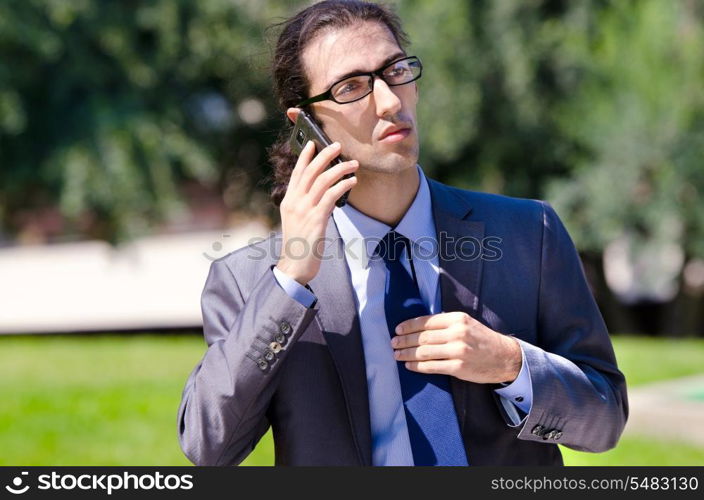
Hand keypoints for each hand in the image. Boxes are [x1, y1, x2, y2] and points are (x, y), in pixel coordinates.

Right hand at [276, 140, 357, 284]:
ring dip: (340, 169)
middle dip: (325, 155)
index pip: (296, 173)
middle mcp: (294, 203)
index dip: (304, 157)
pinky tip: (352, 182)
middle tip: (338, 145)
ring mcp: (304, 210)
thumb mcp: (298, 220)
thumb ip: (307, 205)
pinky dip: (343, 186)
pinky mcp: (316, 220)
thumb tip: (326, 192)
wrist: (294, 265)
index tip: (312, 143)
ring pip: (323, 181)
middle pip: (310, 172)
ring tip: (353, 164)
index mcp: (288, 201)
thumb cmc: (299, 244)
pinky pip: (331, 196)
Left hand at [391, 311, 521, 383]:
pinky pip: (432, 367)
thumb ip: (446, 323)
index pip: (426, 321)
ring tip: (397, 355)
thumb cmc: (482, 339)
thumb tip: (419, 326)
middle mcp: (457, 333)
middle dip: (404, 340)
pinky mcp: (458, 367)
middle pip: (423, 337)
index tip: (398, 329)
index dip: (409, 326)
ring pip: (424, 352)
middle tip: (393, 343)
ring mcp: (458, 351)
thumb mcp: (467, 323)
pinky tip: (409, 365)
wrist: (504, 357)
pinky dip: (418, 366)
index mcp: (457, 319)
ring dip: (407, 354)